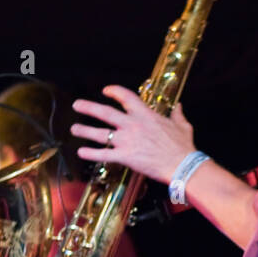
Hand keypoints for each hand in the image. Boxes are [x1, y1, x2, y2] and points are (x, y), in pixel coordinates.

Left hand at [71, 87, 195, 183]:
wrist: (182, 165)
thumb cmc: (183, 146)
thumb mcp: (182, 126)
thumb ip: (178, 115)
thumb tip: (179, 107)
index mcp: (145, 115)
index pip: (126, 97)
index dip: (114, 91)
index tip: (106, 90)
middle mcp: (132, 125)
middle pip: (105, 113)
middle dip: (89, 107)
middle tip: (77, 105)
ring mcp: (126, 141)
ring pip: (100, 133)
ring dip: (85, 130)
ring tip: (74, 129)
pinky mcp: (125, 157)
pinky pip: (103, 154)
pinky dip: (91, 153)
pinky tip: (82, 152)